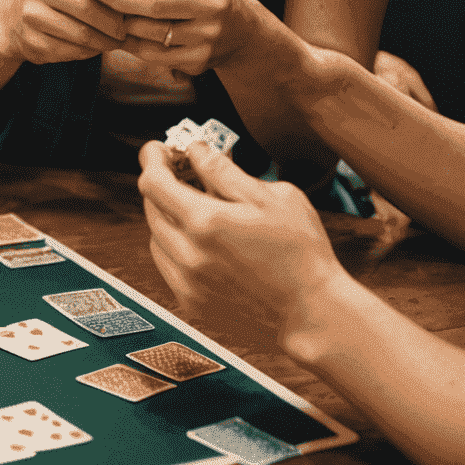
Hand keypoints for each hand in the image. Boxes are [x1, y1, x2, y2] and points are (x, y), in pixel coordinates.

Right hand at [0, 0, 127, 64]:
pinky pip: (70, 51)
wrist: (13, 15)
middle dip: (115, 24)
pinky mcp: (31, 40)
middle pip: (90, 10)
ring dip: (105, 41)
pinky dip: (88, 52)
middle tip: (127, 30)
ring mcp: (32, 13)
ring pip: (82, 34)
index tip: (138, 9)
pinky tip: (93, 46)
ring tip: (115, 40)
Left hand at [114, 0, 261, 78]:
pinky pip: (155, 55)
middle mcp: (214, 8)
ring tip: (102, 14)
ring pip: (152, 33)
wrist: (241, 32)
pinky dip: (132, 45)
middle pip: (157, 4)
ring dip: (123, 24)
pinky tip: (119, 35)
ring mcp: (207, 38)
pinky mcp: (198, 61)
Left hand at [137, 139, 345, 339]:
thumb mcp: (272, 197)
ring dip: (168, 215)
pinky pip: (167, 263)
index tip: (158, 150)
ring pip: (157, 235)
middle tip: (183, 172)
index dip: (152, 159)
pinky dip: (174, 245)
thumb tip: (196, 152)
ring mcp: (187, 282)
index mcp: (205, 223)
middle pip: (151, 207)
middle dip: (162, 183)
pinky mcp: (192, 302)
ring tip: (197, 205)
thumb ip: (224, 171)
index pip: (153, 182)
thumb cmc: (301, 254)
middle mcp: (188, 254)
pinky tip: (201, 238)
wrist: (314, 314)